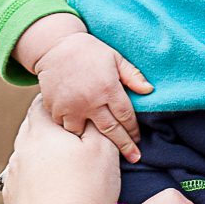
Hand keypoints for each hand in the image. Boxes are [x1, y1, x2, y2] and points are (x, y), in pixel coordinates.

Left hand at [0, 94, 121, 203]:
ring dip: (42, 159)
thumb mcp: (104, 151)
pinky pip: (22, 183)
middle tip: (72, 142)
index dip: (59, 106)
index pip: (41, 104)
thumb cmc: (87, 192)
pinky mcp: (10, 202)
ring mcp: (11, 178)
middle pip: (32, 130)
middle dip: (49, 132)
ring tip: (65, 172)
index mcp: (39, 133)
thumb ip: (96, 125)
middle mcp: (19, 152)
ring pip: (26, 158)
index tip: (73, 113)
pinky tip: (52, 194)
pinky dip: (35, 183)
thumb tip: (88, 115)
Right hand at [30, 31, 152, 162]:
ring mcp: (72, 106)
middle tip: (134, 157)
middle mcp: (91, 101)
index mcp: (108, 88)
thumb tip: (149, 91)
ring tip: (100, 144)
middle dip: (124, 146)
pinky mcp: (55, 108)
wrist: (55, 46)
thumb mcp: (115, 58)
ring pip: (85, 133)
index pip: (126, 117)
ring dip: (93, 138)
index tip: (137, 139)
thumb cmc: (89, 51)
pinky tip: (78, 127)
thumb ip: (132, 75)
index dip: (133, 130)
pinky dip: (72, 128)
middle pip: (111, 131)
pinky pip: (65, 126)